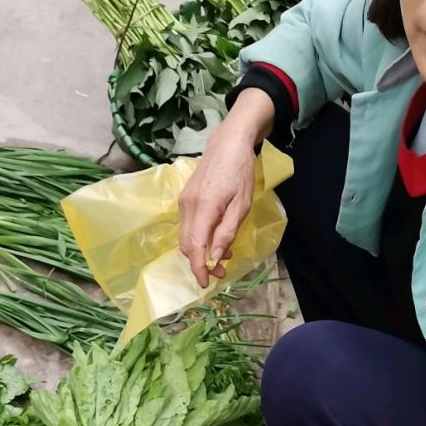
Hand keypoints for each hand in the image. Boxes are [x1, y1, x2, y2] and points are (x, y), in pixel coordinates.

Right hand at [177, 95, 271, 287]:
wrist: (227, 143)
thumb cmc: (240, 171)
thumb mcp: (242, 205)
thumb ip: (227, 231)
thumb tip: (216, 256)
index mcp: (204, 207)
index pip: (194, 246)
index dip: (198, 268)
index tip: (206, 283)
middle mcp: (187, 206)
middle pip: (186, 245)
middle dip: (201, 263)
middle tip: (222, 270)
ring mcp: (183, 202)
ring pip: (185, 237)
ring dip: (200, 251)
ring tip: (224, 253)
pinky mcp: (184, 199)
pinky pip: (187, 226)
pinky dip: (198, 238)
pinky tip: (215, 236)